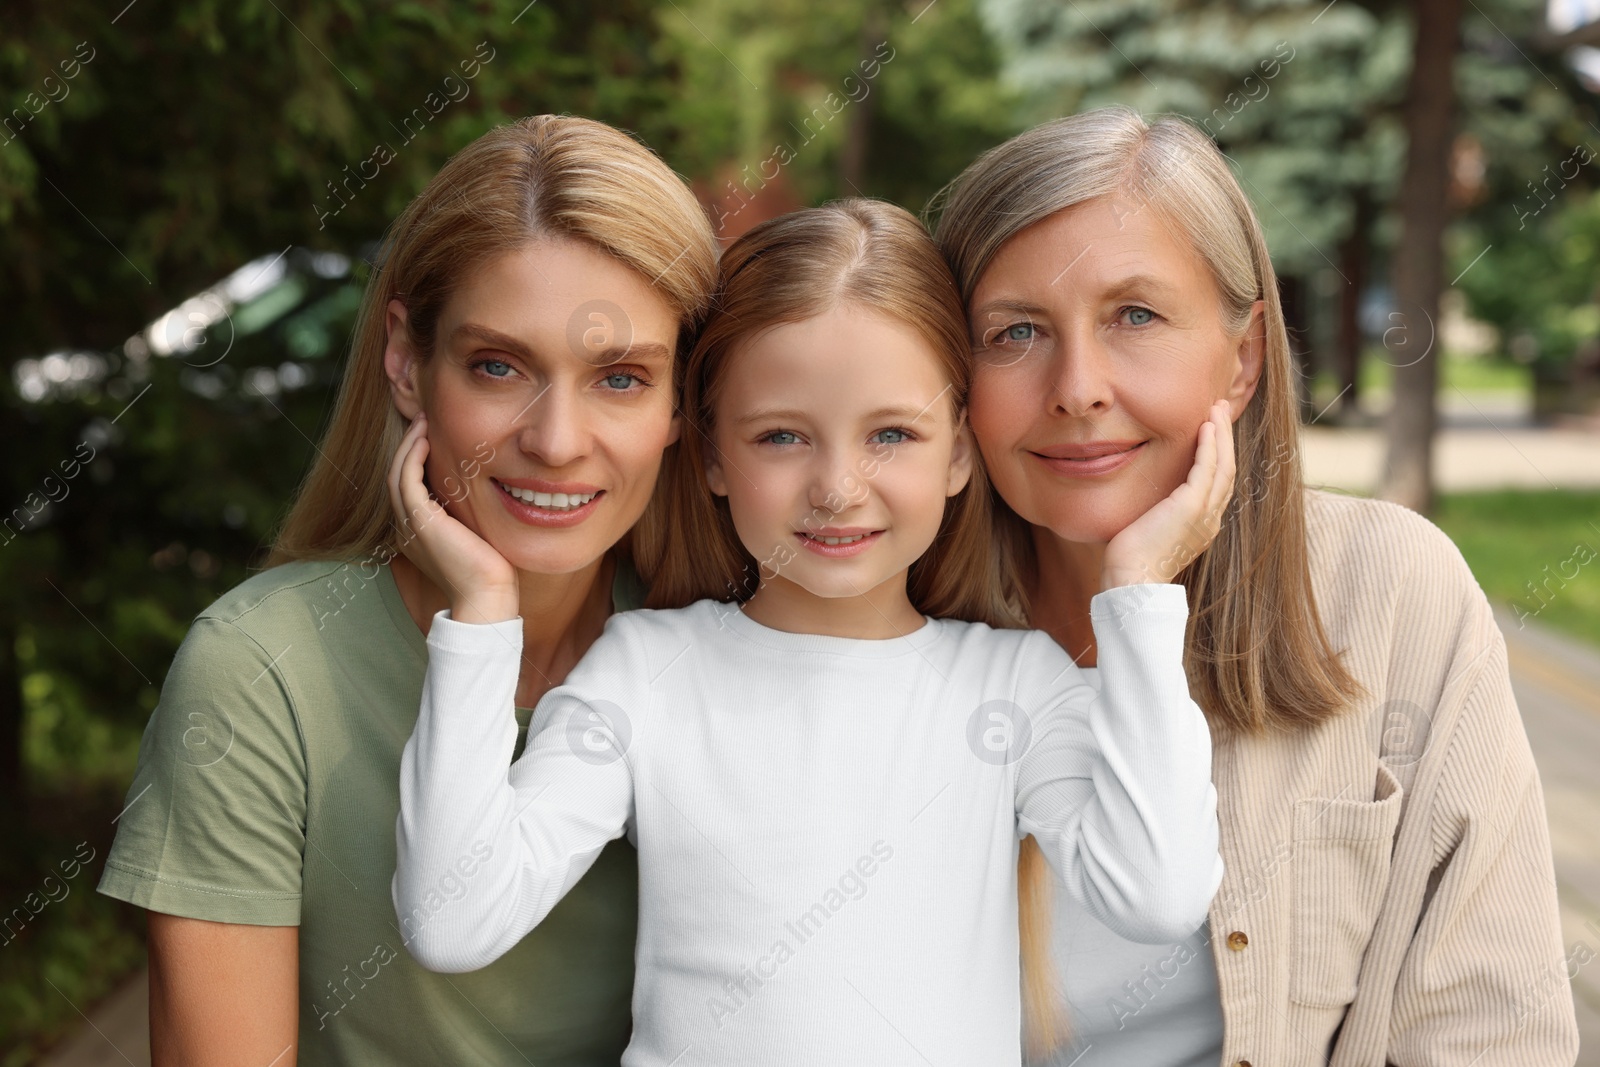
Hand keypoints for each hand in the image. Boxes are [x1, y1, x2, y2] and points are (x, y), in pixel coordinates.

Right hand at [387, 413, 518, 622]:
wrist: (486, 598)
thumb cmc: (490, 574)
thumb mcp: (476, 537)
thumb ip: (469, 517)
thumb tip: (489, 493)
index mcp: (418, 535)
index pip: (408, 488)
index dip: (414, 460)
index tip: (430, 438)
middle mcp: (407, 530)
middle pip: (397, 477)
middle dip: (408, 447)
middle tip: (423, 421)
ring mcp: (410, 526)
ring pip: (397, 474)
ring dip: (408, 445)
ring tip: (422, 423)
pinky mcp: (419, 522)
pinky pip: (406, 479)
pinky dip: (411, 457)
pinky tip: (425, 441)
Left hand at [1101, 399, 1235, 588]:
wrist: (1132, 582)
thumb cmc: (1131, 563)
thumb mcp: (1149, 531)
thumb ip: (1155, 514)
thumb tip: (1143, 503)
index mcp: (1202, 526)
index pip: (1217, 483)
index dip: (1219, 455)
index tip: (1212, 431)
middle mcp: (1210, 519)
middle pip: (1227, 470)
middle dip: (1225, 438)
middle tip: (1220, 410)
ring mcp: (1204, 514)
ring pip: (1223, 465)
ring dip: (1221, 434)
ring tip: (1217, 409)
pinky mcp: (1192, 508)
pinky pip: (1207, 469)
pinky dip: (1210, 446)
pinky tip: (1207, 426)